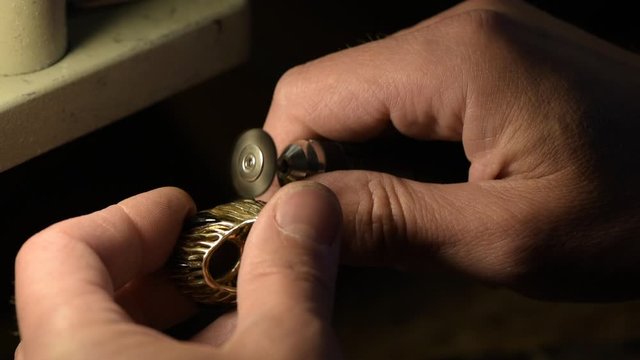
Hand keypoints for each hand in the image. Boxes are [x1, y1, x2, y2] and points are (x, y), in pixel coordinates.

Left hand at [14, 184, 341, 358]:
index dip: (133, 215)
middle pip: (86, 296)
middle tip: (221, 259)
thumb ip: (291, 270)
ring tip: (242, 317)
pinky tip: (238, 359)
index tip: (182, 208)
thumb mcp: (286, 355)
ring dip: (179, 321)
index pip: (62, 250)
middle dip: (169, 267)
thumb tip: (304, 210)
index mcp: (75, 356)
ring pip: (108, 346)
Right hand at [263, 0, 639, 299]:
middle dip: (314, 157)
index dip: (281, 157)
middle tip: (337, 226)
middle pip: (332, 87)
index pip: (311, 93)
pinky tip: (415, 185)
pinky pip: (406, 93)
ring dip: (353, 153)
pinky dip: (390, 142)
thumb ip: (393, 223)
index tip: (288, 218)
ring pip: (365, 92)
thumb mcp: (507, 237)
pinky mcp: (488, 58)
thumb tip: (302, 215)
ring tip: (381, 213)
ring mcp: (475, 37)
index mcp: (456, 59)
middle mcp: (458, 30)